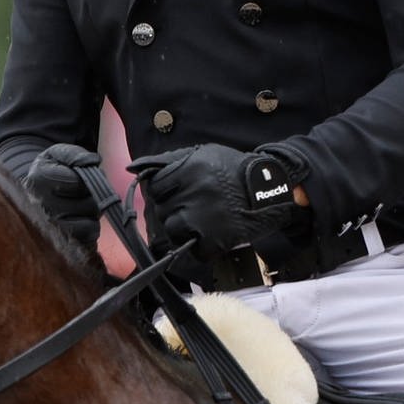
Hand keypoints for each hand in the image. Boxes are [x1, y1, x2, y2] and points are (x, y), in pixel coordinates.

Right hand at [23, 143, 102, 248]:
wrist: (31, 195)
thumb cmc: (48, 173)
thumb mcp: (56, 155)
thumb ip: (74, 154)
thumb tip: (93, 161)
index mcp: (39, 180)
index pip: (80, 182)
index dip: (87, 179)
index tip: (79, 177)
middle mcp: (42, 208)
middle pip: (89, 205)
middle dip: (92, 197)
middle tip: (82, 194)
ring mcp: (49, 231)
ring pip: (90, 225)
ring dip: (90, 216)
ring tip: (80, 208)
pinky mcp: (59, 247)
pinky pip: (87, 241)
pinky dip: (88, 231)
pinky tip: (78, 221)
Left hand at [128, 143, 305, 259]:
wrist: (271, 188)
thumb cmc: (233, 170)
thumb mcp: (203, 154)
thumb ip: (167, 160)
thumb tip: (133, 168)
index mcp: (190, 169)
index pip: (156, 187)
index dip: (165, 192)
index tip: (176, 194)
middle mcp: (194, 192)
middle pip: (163, 210)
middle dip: (173, 210)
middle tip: (191, 208)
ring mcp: (204, 217)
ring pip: (173, 229)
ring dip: (183, 228)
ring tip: (199, 222)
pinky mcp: (215, 239)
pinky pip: (193, 250)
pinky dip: (200, 246)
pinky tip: (210, 235)